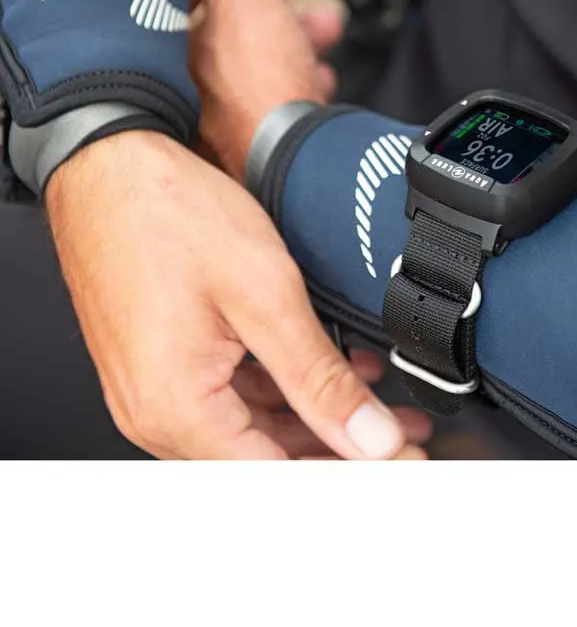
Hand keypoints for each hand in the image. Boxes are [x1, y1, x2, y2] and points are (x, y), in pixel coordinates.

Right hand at [47, 130, 430, 458]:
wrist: (109, 163)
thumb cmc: (167, 215)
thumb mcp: (265, 296)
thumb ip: (320, 378)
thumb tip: (370, 436)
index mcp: (176, 409)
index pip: (278, 477)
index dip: (348, 472)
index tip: (401, 461)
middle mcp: (157, 412)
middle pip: (266, 460)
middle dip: (341, 449)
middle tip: (402, 434)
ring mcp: (157, 387)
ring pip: (254, 430)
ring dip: (320, 419)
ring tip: (384, 404)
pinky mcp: (166, 361)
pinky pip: (232, 397)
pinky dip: (287, 389)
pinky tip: (335, 369)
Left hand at [189, 0, 340, 178]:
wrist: (293, 164)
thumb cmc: (257, 86)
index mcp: (170, 43)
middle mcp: (186, 83)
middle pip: (226, 18)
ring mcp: (221, 115)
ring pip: (257, 57)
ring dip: (294, 32)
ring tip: (322, 25)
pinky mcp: (258, 139)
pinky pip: (278, 96)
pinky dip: (302, 78)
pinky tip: (320, 77)